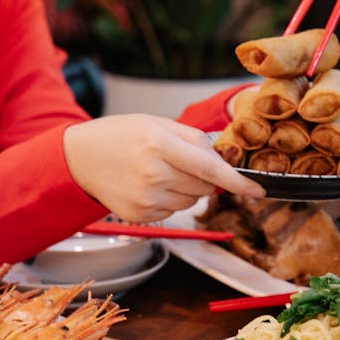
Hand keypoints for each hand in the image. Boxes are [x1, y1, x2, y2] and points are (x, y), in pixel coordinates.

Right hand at [62, 114, 265, 221]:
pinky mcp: (140, 216)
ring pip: (191, 200)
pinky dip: (170, 198)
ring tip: (159, 171)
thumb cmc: (121, 135)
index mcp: (159, 146)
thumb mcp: (157, 123)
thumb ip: (193, 139)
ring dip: (188, 188)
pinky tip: (149, 184)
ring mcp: (146, 199)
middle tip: (181, 160)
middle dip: (206, 176)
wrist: (80, 158)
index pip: (209, 168)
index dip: (237, 181)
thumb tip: (223, 160)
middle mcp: (153, 175)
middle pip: (204, 186)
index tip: (258, 189)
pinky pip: (174, 211)